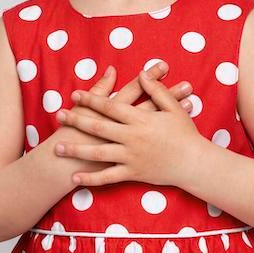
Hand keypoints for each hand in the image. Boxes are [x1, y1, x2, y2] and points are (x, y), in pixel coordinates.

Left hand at [55, 61, 205, 187]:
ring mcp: (131, 157)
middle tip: (58, 115)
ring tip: (57, 148)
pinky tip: (74, 178)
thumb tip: (141, 73)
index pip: (110, 106)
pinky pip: (108, 177)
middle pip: (98, 127)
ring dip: (76, 150)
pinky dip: (91, 179)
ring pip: (98, 153)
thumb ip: (156, 90)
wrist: (196, 164)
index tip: (74, 94)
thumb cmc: (185, 134)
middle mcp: (132, 137)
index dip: (91, 99)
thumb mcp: (173, 108)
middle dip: (76, 120)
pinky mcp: (133, 173)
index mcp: (140, 119)